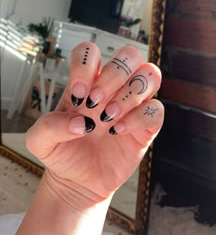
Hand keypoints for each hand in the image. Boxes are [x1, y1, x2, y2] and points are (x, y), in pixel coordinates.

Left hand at [26, 42, 163, 205]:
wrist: (78, 182)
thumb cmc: (62, 154)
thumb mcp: (39, 142)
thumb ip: (49, 127)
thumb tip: (80, 121)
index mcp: (87, 82)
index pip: (91, 51)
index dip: (86, 64)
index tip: (78, 94)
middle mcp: (113, 88)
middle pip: (129, 54)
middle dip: (114, 75)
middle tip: (95, 103)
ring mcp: (132, 105)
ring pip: (150, 74)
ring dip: (130, 93)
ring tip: (108, 117)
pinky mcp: (146, 127)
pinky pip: (156, 109)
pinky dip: (140, 118)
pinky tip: (119, 131)